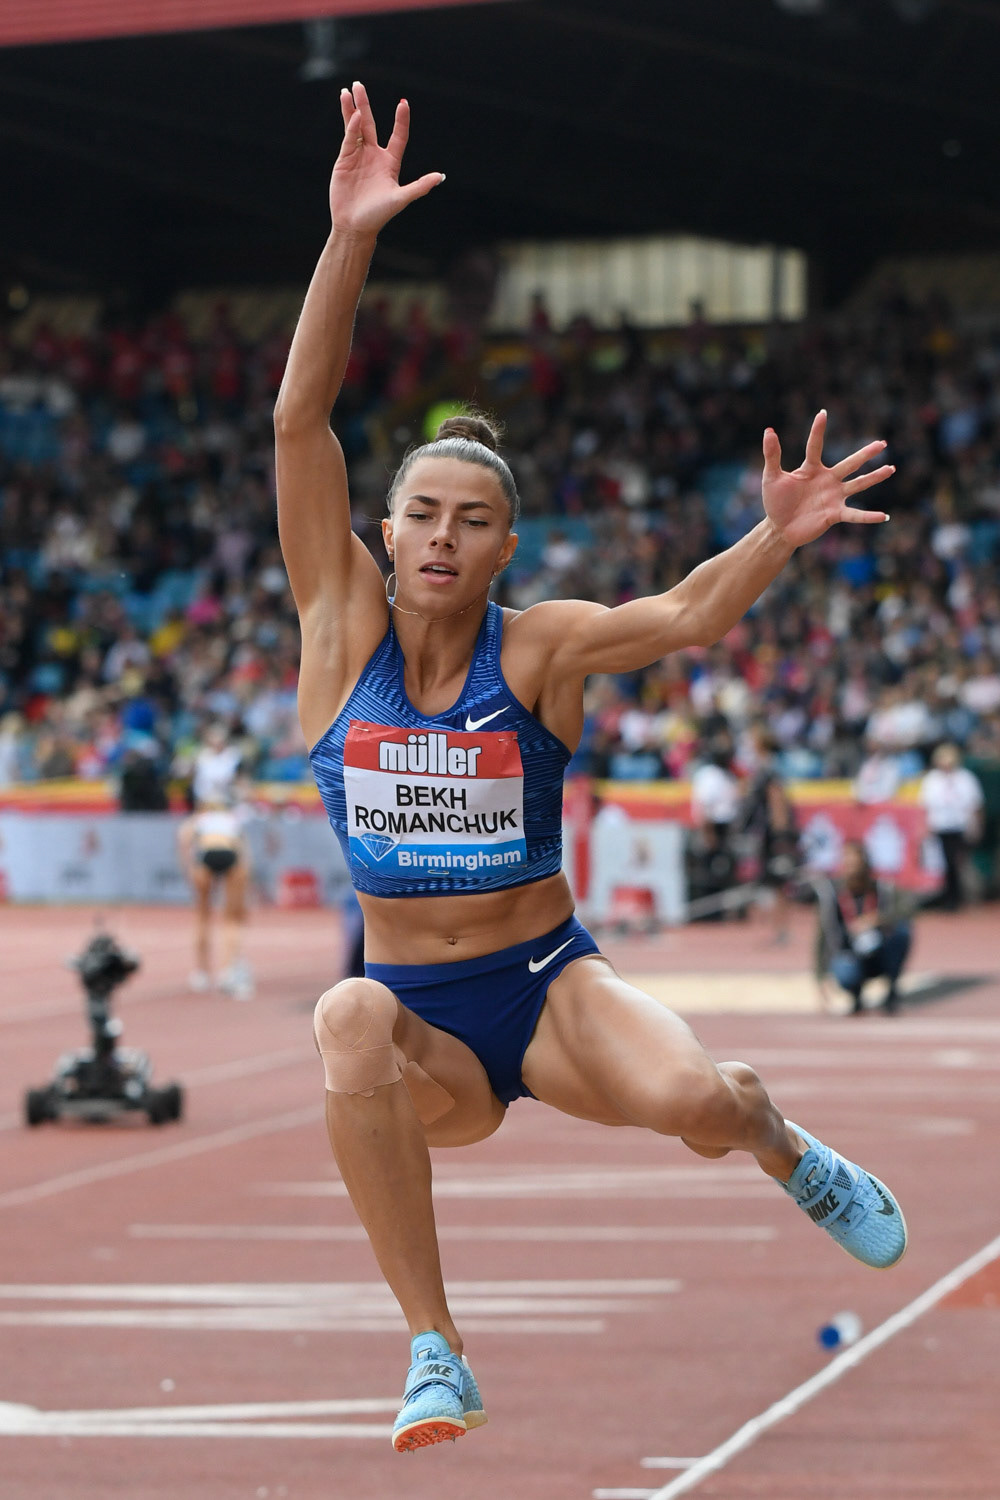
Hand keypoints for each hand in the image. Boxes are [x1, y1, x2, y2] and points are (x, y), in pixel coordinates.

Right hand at [329, 82, 443, 237]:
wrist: (355, 226)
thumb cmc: (379, 215)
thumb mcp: (401, 199)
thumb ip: (420, 187)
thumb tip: (440, 177)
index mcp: (390, 162)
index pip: (398, 136)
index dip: (401, 121)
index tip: (403, 103)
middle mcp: (374, 156)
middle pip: (371, 124)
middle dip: (366, 104)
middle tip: (359, 84)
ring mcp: (358, 156)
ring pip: (356, 127)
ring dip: (353, 109)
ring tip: (349, 91)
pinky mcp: (344, 160)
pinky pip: (348, 138)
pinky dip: (350, 126)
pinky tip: (353, 113)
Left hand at [762, 410, 893, 548]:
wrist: (779, 529)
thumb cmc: (776, 502)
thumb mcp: (772, 477)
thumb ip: (772, 455)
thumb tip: (769, 431)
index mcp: (811, 469)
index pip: (815, 446)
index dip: (818, 431)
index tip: (823, 413)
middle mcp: (827, 480)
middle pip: (850, 464)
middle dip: (866, 454)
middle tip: (882, 443)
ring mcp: (833, 497)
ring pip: (858, 484)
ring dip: (874, 477)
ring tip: (891, 468)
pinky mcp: (834, 514)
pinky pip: (855, 515)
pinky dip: (868, 516)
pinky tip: (884, 516)